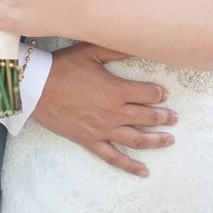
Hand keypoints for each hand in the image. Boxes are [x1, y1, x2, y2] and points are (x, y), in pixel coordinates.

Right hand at [33, 43, 177, 176]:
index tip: (165, 93)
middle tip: (174, 117)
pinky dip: (130, 166)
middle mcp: (113, 112)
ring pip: (137, 139)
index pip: (148, 94)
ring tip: (170, 139)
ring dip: (156, 140)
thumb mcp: (91, 50)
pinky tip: (144, 172)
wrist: (37, 88)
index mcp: (116, 90)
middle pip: (147, 117)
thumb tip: (136, 41)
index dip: (159, 93)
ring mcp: (103, 129)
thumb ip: (116, 48)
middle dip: (164, 117)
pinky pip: (114, 157)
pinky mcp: (90, 141)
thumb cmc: (64, 66)